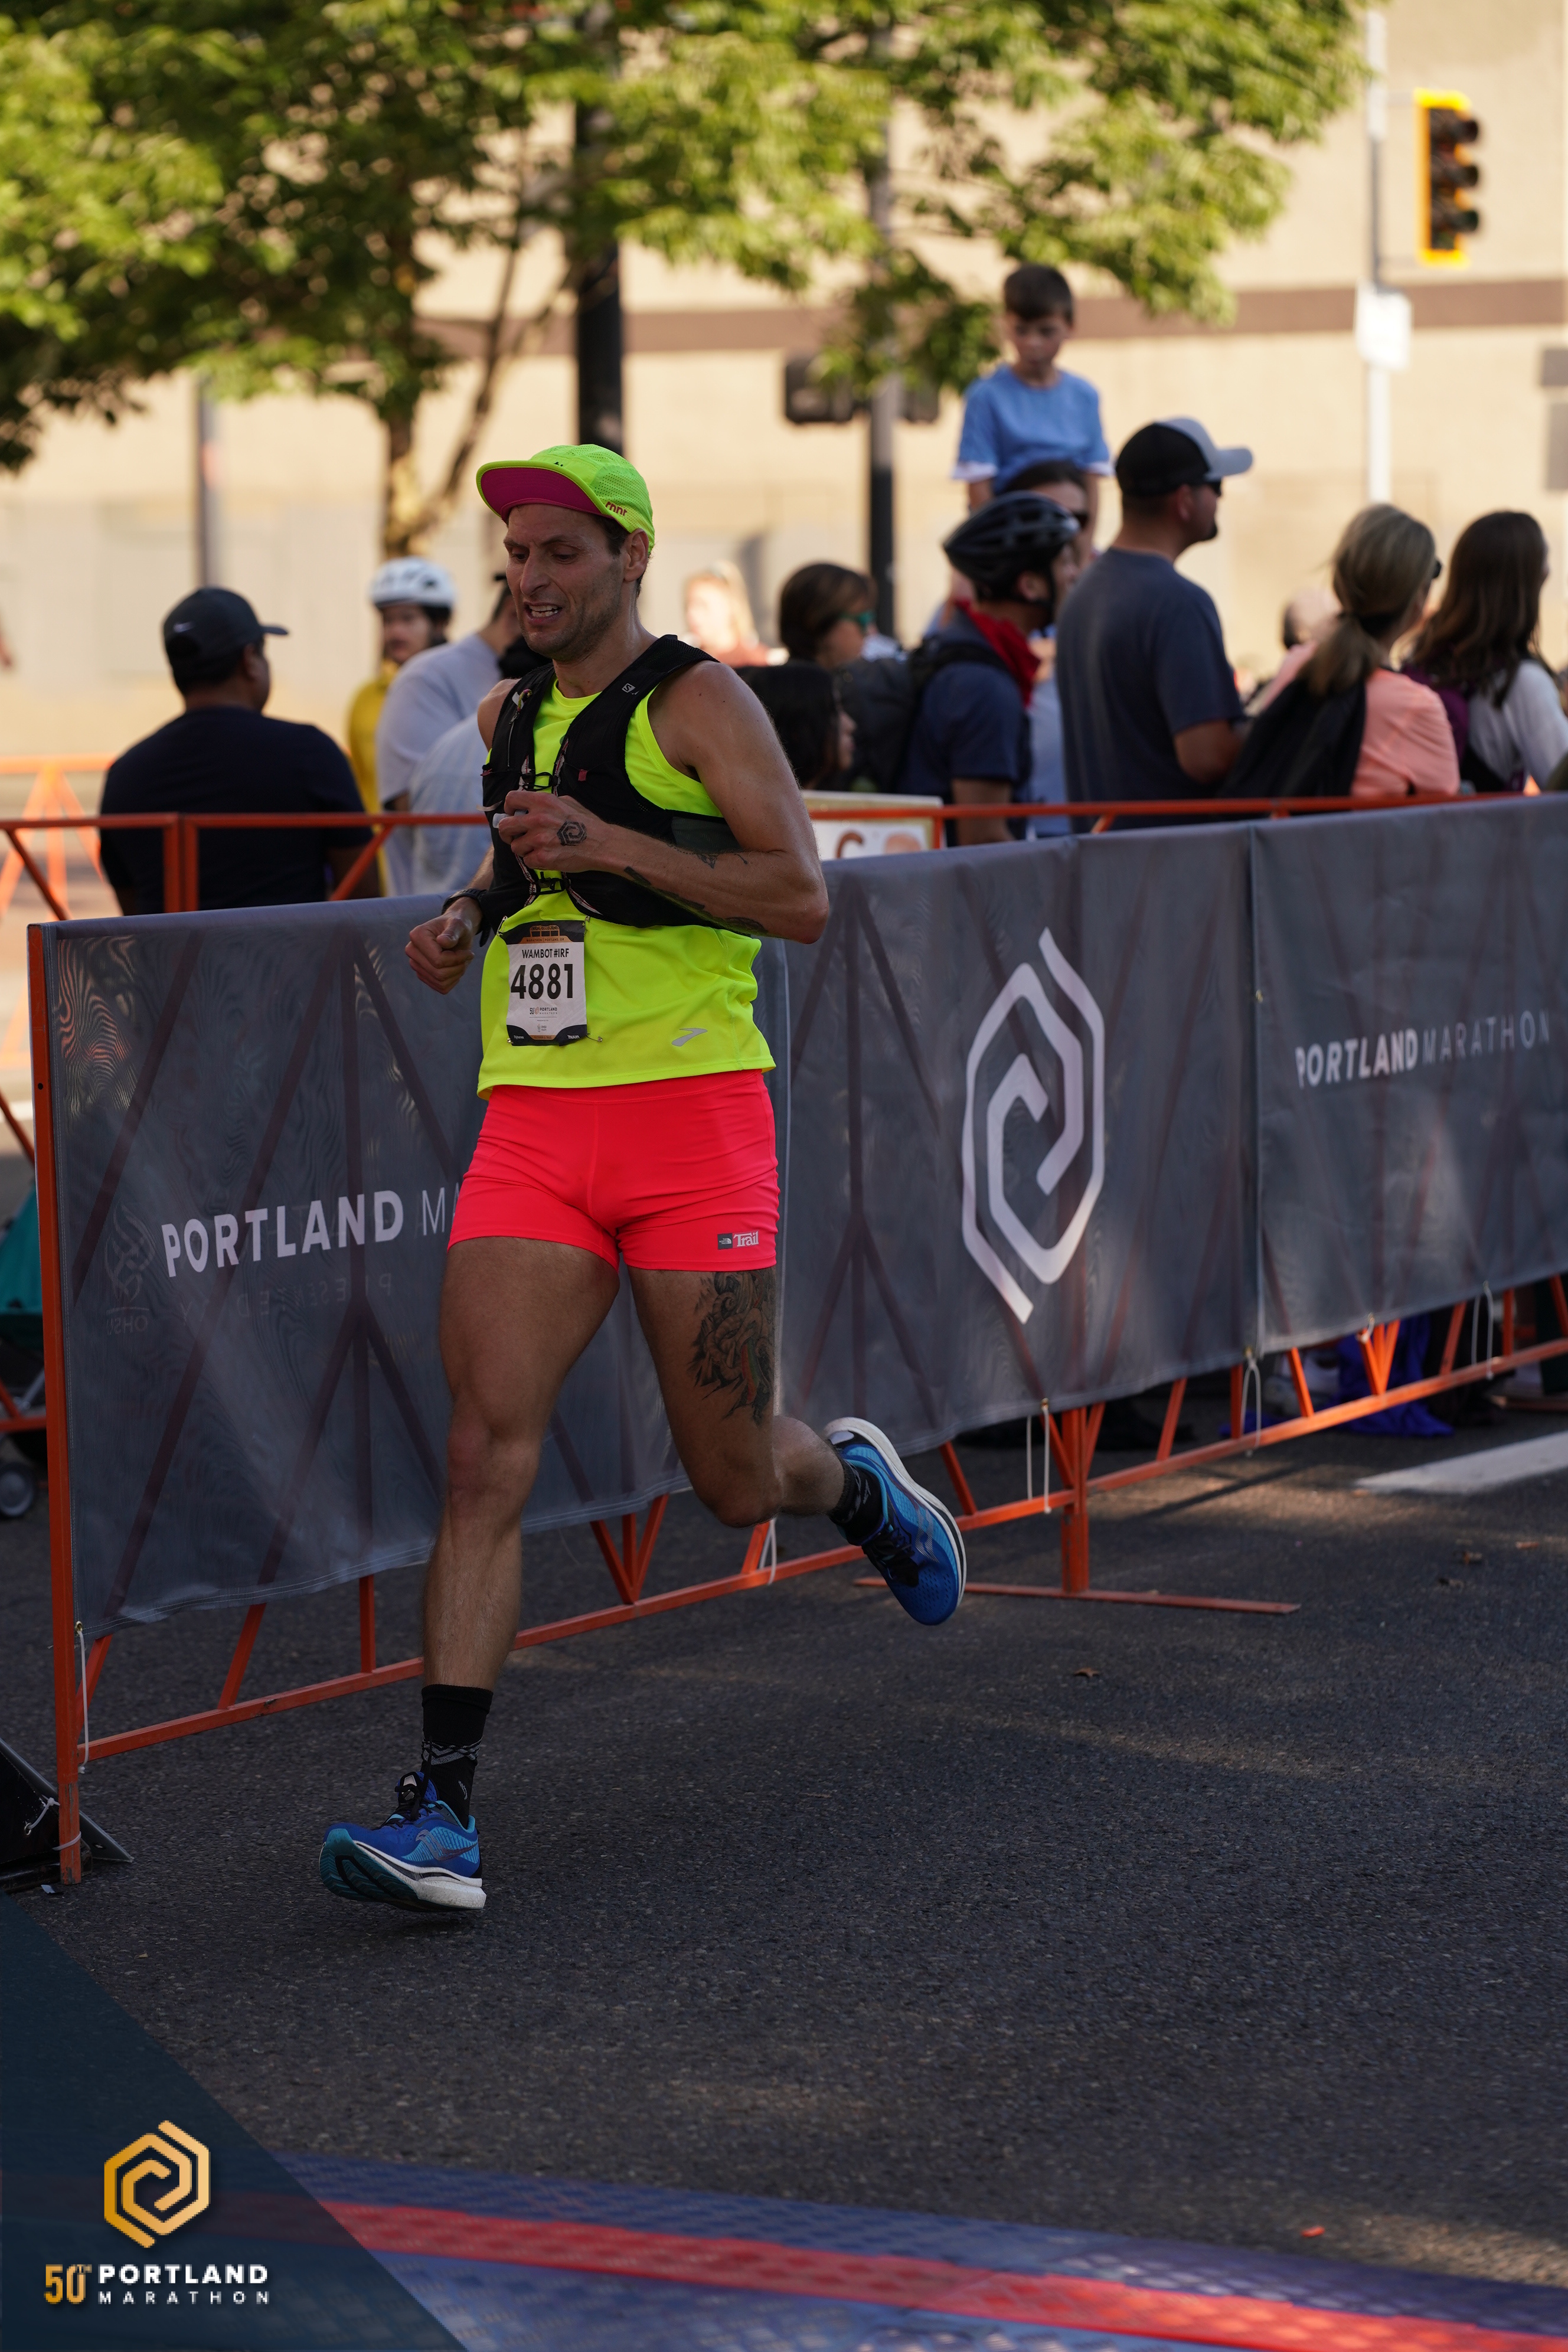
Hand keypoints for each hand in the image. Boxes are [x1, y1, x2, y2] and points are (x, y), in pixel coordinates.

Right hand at [406, 901, 477, 994]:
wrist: (455, 931)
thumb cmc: (457, 925)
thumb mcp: (459, 925)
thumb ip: (452, 932)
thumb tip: (442, 941)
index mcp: (417, 936)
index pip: (438, 960)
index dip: (457, 959)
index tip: (468, 952)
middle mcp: (412, 951)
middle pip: (438, 973)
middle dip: (458, 967)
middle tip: (466, 957)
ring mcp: (416, 964)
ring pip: (440, 982)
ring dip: (457, 974)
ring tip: (461, 961)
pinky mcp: (423, 975)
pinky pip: (441, 987)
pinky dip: (453, 980)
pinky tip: (455, 968)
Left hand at [496, 790, 611, 872]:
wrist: (601, 844)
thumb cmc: (586, 823)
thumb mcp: (566, 802)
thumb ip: (545, 803)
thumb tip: (527, 807)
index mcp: (542, 801)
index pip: (511, 799)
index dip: (508, 808)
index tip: (512, 814)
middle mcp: (537, 819)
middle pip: (505, 826)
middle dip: (507, 833)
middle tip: (514, 836)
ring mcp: (539, 840)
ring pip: (515, 847)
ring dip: (523, 849)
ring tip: (537, 848)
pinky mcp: (542, 858)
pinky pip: (527, 861)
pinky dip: (534, 861)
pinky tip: (546, 856)